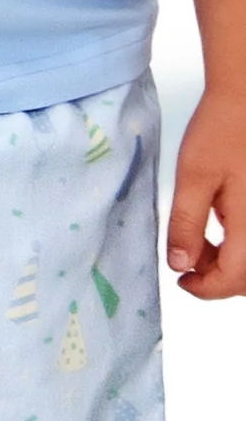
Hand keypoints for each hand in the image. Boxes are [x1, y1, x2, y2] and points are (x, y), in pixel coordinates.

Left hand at [168, 87, 245, 298]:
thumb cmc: (222, 132)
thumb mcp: (193, 178)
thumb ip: (186, 224)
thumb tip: (181, 265)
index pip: (234, 280)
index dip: (205, 289)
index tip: (182, 281)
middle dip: (219, 278)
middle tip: (188, 259)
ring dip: (232, 264)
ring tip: (201, 243)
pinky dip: (243, 247)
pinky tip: (224, 229)